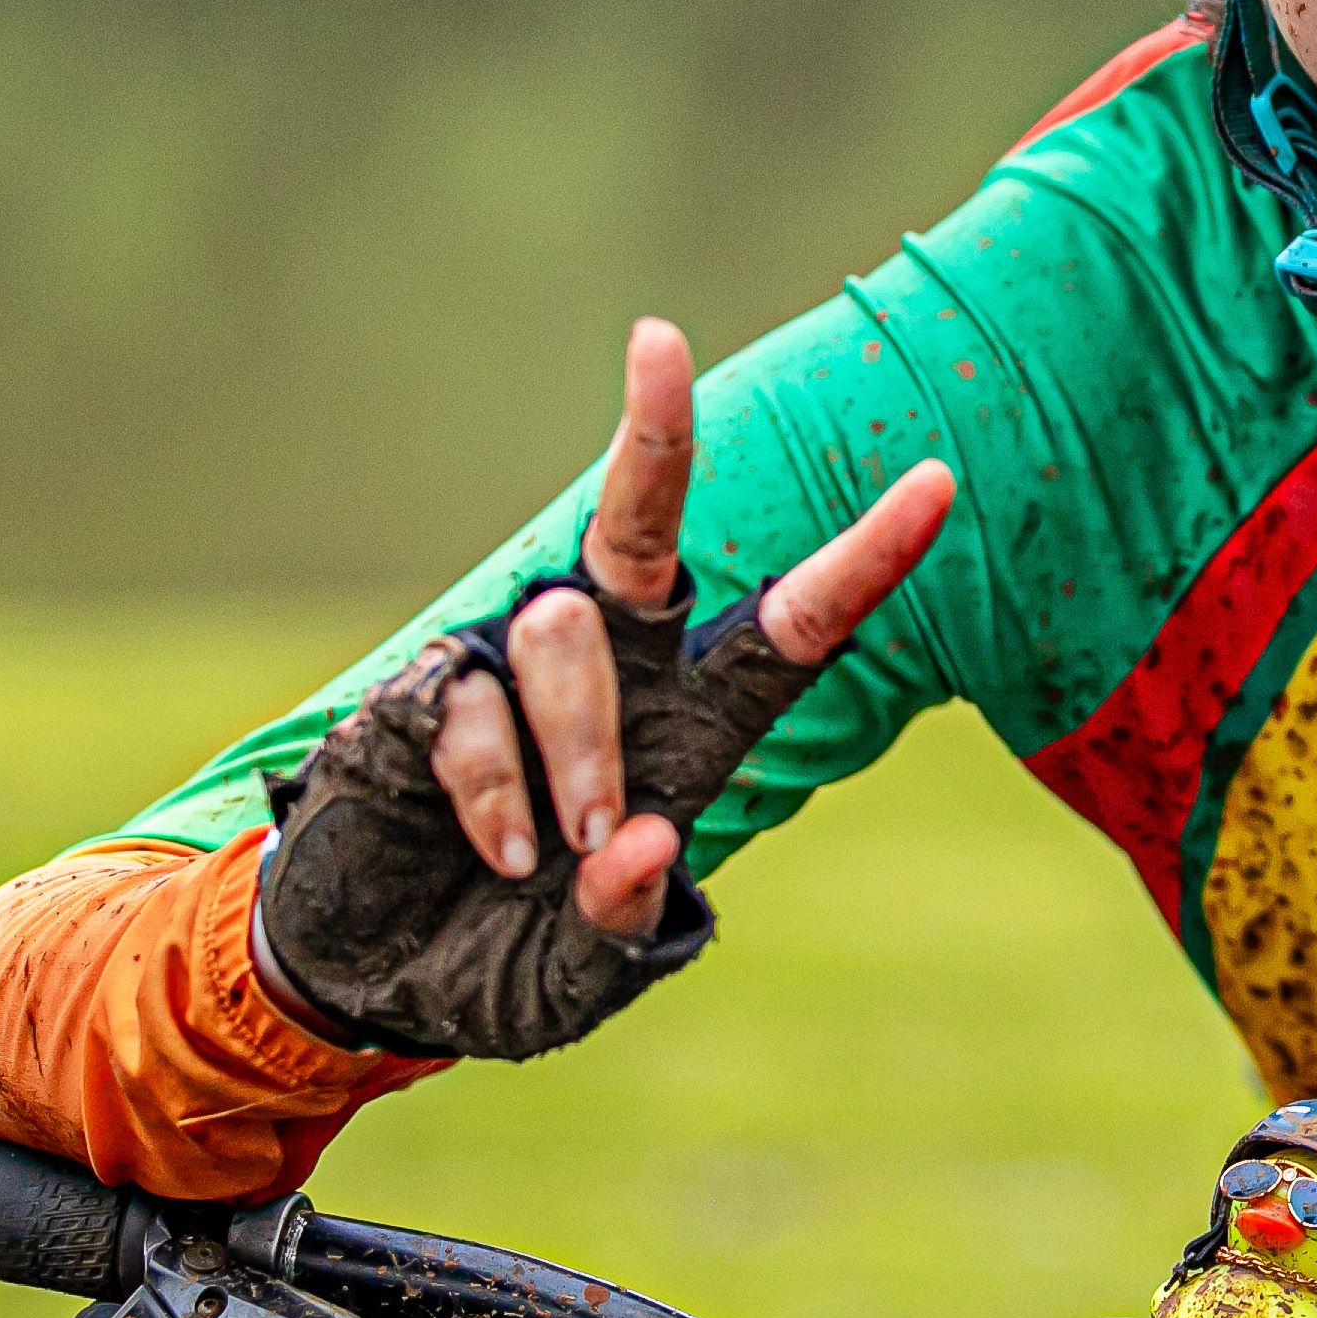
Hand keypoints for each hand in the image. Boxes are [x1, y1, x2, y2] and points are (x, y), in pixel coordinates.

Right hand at [253, 317, 953, 1059]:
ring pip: (568, 638)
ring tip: (554, 853)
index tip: (935, 479)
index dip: (865, 557)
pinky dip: (493, 791)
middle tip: (658, 342)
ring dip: (575, 753)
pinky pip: (474, 706)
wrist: (381, 975)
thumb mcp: (590, 970)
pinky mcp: (428, 687)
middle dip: (655, 432)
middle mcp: (613, 668)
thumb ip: (629, 919)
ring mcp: (511, 667)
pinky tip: (493, 852)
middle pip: (641, 524)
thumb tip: (640, 839)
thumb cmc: (511, 950)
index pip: (794, 623)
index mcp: (694, 722)